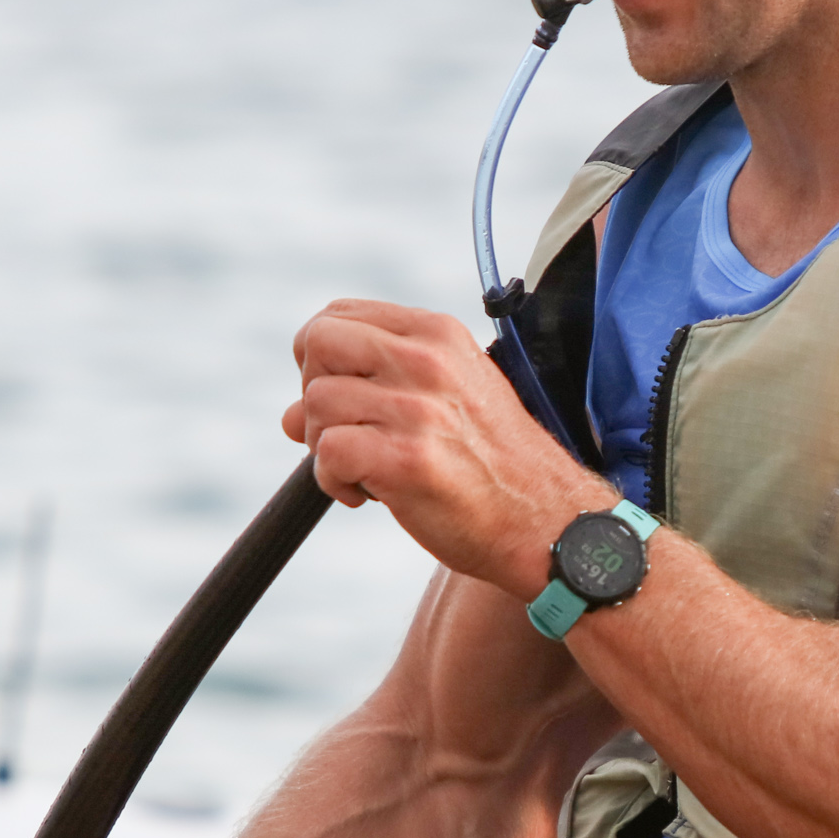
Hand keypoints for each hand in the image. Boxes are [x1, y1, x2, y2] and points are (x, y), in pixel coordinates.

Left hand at [283, 300, 607, 597]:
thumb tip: (289, 416)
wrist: (549, 522)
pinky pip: (327, 452)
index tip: (343, 394)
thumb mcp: (449, 398)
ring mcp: (417, 410)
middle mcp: (427, 361)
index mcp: (437, 335)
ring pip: (314, 404)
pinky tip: (366, 495)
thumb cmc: (495, 465)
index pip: (338, 315)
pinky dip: (331, 481)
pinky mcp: (407, 461)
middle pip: (316, 344)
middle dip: (312, 391)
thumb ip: (375, 389)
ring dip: (323, 446)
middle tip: (345, 430)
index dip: (319, 356)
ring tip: (364, 472)